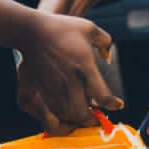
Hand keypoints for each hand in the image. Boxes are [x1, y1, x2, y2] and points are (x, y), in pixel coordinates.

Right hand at [14, 14, 122, 135]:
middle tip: (97, 116)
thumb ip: (105, 42)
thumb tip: (108, 58)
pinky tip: (65, 114)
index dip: (113, 104)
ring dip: (77, 120)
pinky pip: (50, 115)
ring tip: (82, 115)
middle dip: (93, 119)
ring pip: (67, 117)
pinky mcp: (40, 91)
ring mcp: (52, 88)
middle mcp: (68, 81)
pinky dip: (60, 119)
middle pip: (84, 114)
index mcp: (84, 66)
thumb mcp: (89, 28)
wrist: (31, 31)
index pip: (103, 96)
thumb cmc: (61, 28)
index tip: (118, 105)